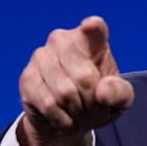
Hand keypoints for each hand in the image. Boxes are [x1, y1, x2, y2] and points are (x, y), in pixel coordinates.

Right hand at [17, 16, 134, 145]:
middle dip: (91, 101)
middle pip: (84, 76)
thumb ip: (119, 93)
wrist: (69, 120)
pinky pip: (49, 104)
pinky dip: (61, 119)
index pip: (95, 28)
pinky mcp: (27, 78)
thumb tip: (103, 92)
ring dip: (76, 111)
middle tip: (92, 106)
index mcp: (92, 40)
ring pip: (65, 92)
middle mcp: (62, 40)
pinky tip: (64, 117)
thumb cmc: (97, 101)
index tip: (91, 25)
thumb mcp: (119, 100)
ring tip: (78, 111)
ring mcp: (41, 56)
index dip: (93, 27)